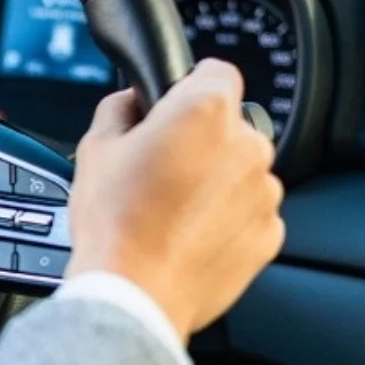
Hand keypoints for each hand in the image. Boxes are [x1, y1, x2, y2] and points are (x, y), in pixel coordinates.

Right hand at [66, 59, 284, 341]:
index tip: (170, 110)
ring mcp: (263, 193)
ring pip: (241, 171)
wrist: (134, 293)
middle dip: (200, 140)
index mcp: (204, 112)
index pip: (216, 71)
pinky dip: (226, 219)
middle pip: (229, 125)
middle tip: (159, 169)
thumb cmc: (115, 222)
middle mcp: (246, 146)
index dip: (187, 88)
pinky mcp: (269, 234)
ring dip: (215, 181)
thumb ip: (119, 108)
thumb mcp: (95, 147)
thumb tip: (131, 101)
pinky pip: (249, 212)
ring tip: (170, 209)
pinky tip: (187, 234)